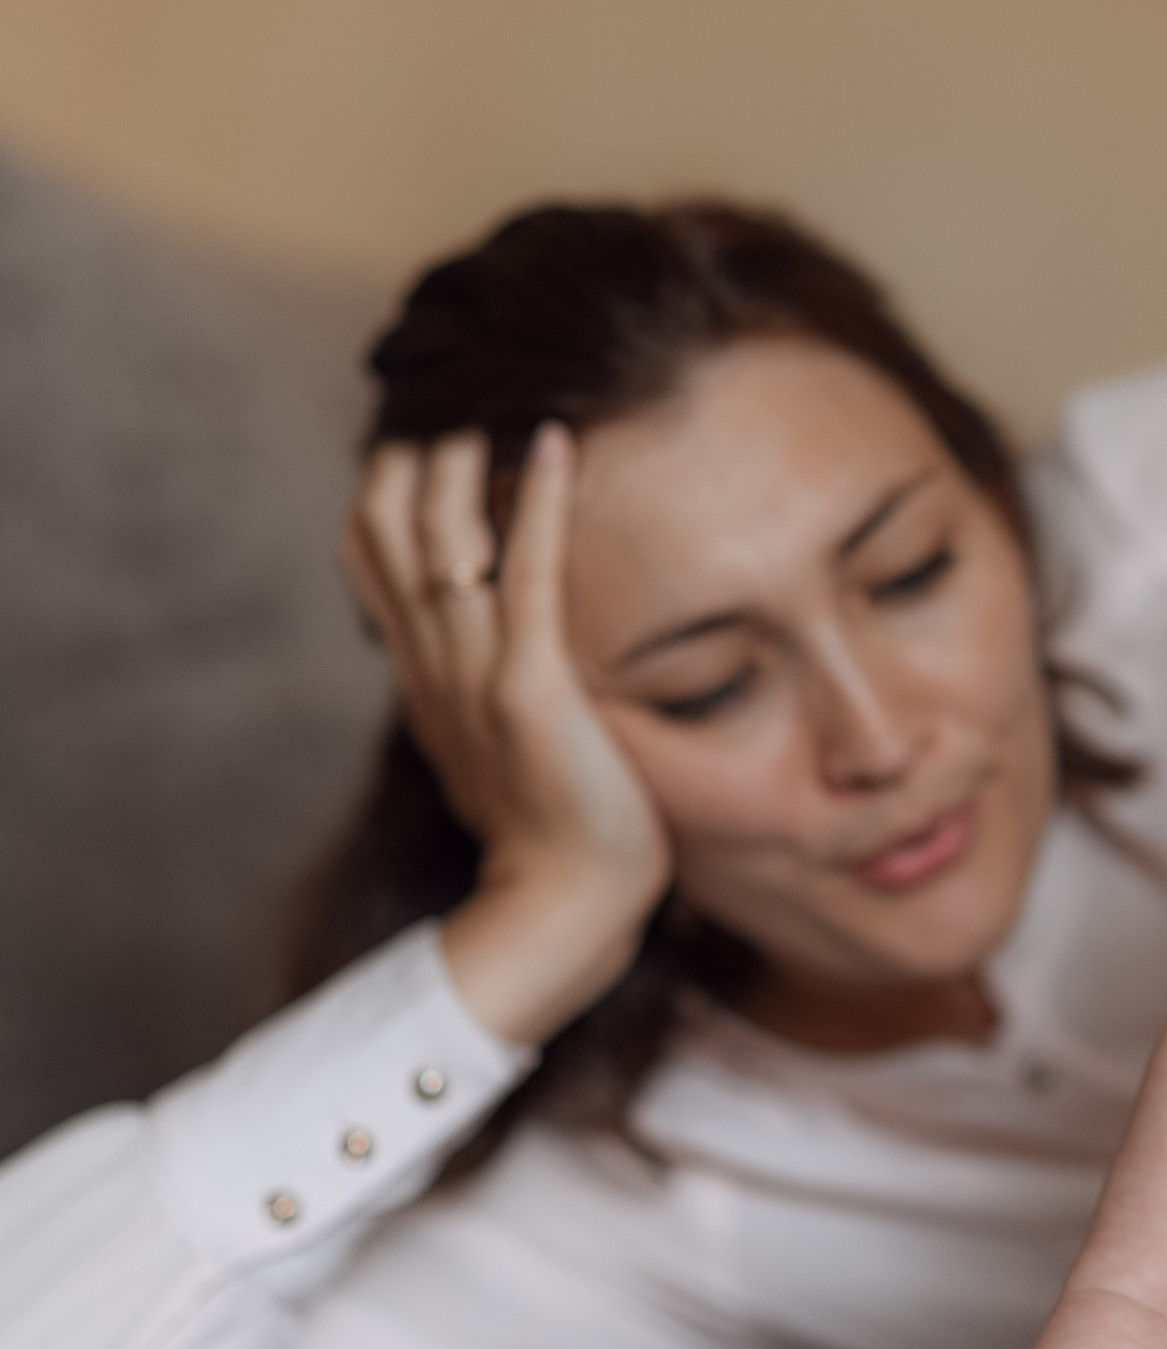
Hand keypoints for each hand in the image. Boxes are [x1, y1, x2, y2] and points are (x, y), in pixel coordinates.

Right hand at [341, 427, 670, 1043]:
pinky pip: (531, 578)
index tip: (417, 420)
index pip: (371, 551)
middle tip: (449, 383)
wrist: (562, 912)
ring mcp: (476, 675)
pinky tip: (554, 440)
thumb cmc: (555, 836)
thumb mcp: (502, 747)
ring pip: (441, 539)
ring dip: (463, 454)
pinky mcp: (531, 691)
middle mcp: (433, 665)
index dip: (385, 478)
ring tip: (492, 392)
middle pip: (388, 526)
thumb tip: (509, 652)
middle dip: (411, 447)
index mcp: (422, 675)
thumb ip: (489, 690)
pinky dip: (539, 502)